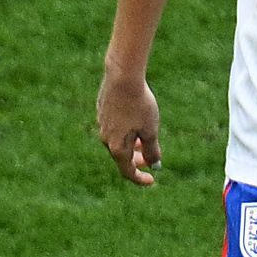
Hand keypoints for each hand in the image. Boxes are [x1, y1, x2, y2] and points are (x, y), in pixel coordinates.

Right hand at [95, 70, 161, 185]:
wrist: (122, 76)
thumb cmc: (139, 104)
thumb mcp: (151, 130)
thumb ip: (152, 150)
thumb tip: (154, 165)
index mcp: (117, 147)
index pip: (127, 171)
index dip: (140, 179)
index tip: (152, 180)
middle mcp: (106, 139)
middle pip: (122, 157)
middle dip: (137, 160)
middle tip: (151, 159)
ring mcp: (102, 124)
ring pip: (118, 141)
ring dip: (132, 145)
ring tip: (145, 138)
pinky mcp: (101, 111)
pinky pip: (114, 128)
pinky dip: (126, 131)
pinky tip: (135, 120)